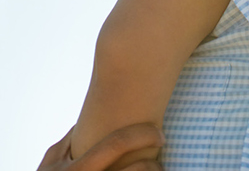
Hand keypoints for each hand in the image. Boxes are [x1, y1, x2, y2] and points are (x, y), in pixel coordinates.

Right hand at [36, 124, 164, 170]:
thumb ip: (69, 142)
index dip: (142, 134)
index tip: (159, 133)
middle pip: (136, 170)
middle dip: (155, 164)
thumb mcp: (52, 166)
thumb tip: (89, 118)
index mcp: (78, 170)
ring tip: (159, 170)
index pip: (117, 144)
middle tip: (162, 156)